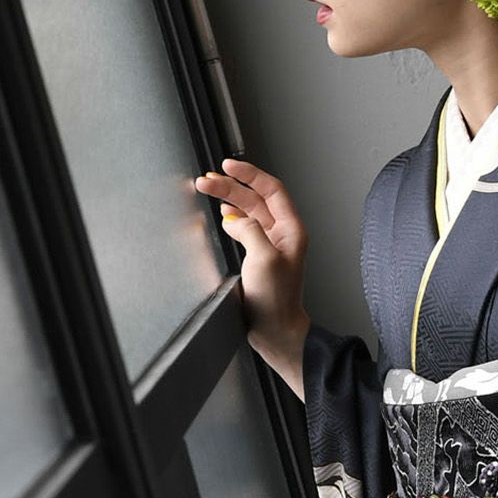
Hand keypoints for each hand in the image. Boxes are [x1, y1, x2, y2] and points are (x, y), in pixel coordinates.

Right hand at [193, 157, 309, 400]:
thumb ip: (249, 230)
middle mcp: (282, 234)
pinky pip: (243, 228)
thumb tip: (234, 218)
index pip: (271, 189)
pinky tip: (221, 215)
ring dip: (227, 200)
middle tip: (206, 181)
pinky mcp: (257, 257)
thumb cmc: (276, 301)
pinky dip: (230, 218)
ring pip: (247, 212)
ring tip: (206, 190)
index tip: (228, 166)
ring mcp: (269, 246)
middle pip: (255, 198)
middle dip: (230, 187)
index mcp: (291, 229)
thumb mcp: (263, 258)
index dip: (249, 174)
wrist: (275, 331)